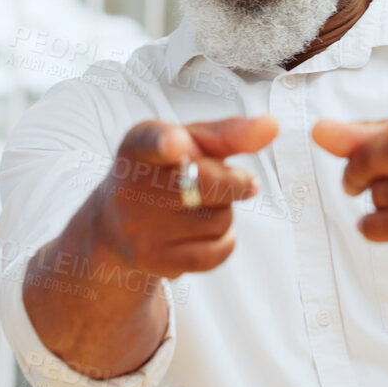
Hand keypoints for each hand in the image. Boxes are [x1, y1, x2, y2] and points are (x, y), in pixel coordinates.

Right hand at [91, 116, 278, 278]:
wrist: (114, 224)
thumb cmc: (165, 172)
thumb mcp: (187, 144)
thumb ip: (229, 133)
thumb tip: (273, 125)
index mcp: (138, 145)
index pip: (152, 143)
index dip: (168, 143)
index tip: (176, 144)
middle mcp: (130, 186)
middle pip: (208, 182)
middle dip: (234, 182)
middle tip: (241, 181)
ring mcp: (138, 228)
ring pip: (220, 218)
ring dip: (226, 212)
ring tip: (202, 207)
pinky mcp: (153, 261)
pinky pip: (217, 251)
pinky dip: (225, 240)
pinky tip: (206, 231)